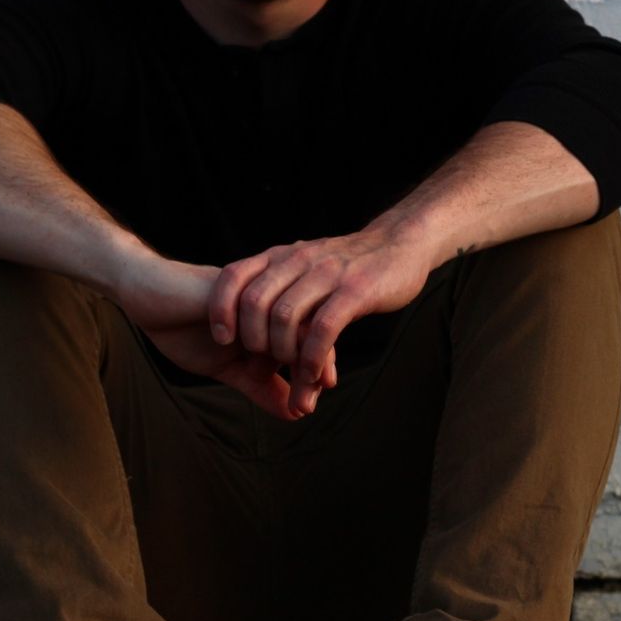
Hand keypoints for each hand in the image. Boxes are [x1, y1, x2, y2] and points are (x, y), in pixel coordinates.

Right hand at [116, 251, 334, 420]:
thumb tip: (297, 414)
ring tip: (259, 374)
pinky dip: (246, 327)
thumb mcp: (230, 368)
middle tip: (302, 404)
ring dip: (279, 352)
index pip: (314, 344)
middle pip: (311, 332)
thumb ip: (263, 387)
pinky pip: (253, 303)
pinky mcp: (232, 281)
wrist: (147, 297)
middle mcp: (272, 303)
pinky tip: (225, 341)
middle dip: (309, 372)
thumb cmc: (187, 330)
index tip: (306, 407)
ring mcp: (254, 290)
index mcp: (276, 322)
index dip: (316, 376)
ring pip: (288, 319)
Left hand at [207, 227, 431, 400]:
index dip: (221, 309)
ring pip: (286, 316)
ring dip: (283, 354)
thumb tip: (251, 337)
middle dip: (253, 341)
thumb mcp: (305, 270)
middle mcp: (298, 260)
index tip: (222, 340)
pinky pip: (323, 328)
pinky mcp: (355, 291)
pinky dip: (313, 358)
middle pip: (255, 301)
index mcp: (281, 255)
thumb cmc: (347, 267)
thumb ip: (280, 296)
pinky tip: (315, 375)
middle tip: (263, 365)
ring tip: (292, 373)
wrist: (399, 245)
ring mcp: (327, 274)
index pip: (234, 276)